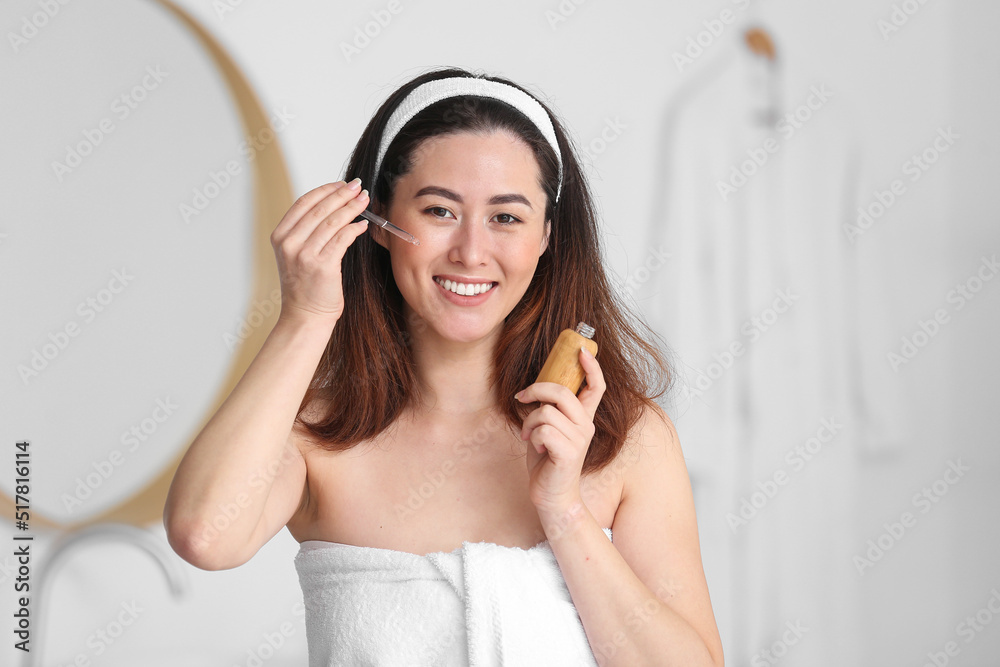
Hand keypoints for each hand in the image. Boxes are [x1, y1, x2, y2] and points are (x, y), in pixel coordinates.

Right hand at [269, 179, 370, 326]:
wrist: (305, 316)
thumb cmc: (305, 286)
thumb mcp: (296, 254)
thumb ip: (306, 231)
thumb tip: (332, 205)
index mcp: (281, 236)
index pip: (304, 203)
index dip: (325, 189)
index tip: (342, 183)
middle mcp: (289, 243)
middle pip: (320, 208)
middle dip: (342, 194)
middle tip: (359, 187)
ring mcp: (305, 255)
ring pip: (333, 221)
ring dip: (352, 207)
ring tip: (365, 200)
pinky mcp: (322, 266)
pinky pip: (342, 238)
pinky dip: (355, 228)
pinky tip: (363, 225)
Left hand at [516, 346, 605, 516]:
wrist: (552, 496)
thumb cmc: (547, 460)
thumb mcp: (548, 429)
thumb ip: (548, 409)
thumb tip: (536, 389)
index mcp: (583, 418)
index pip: (596, 387)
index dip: (591, 367)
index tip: (581, 350)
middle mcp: (586, 426)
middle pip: (562, 392)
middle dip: (536, 390)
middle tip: (521, 398)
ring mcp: (579, 439)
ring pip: (546, 411)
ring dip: (529, 422)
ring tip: (529, 436)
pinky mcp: (569, 452)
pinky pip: (542, 430)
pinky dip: (532, 437)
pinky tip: (535, 449)